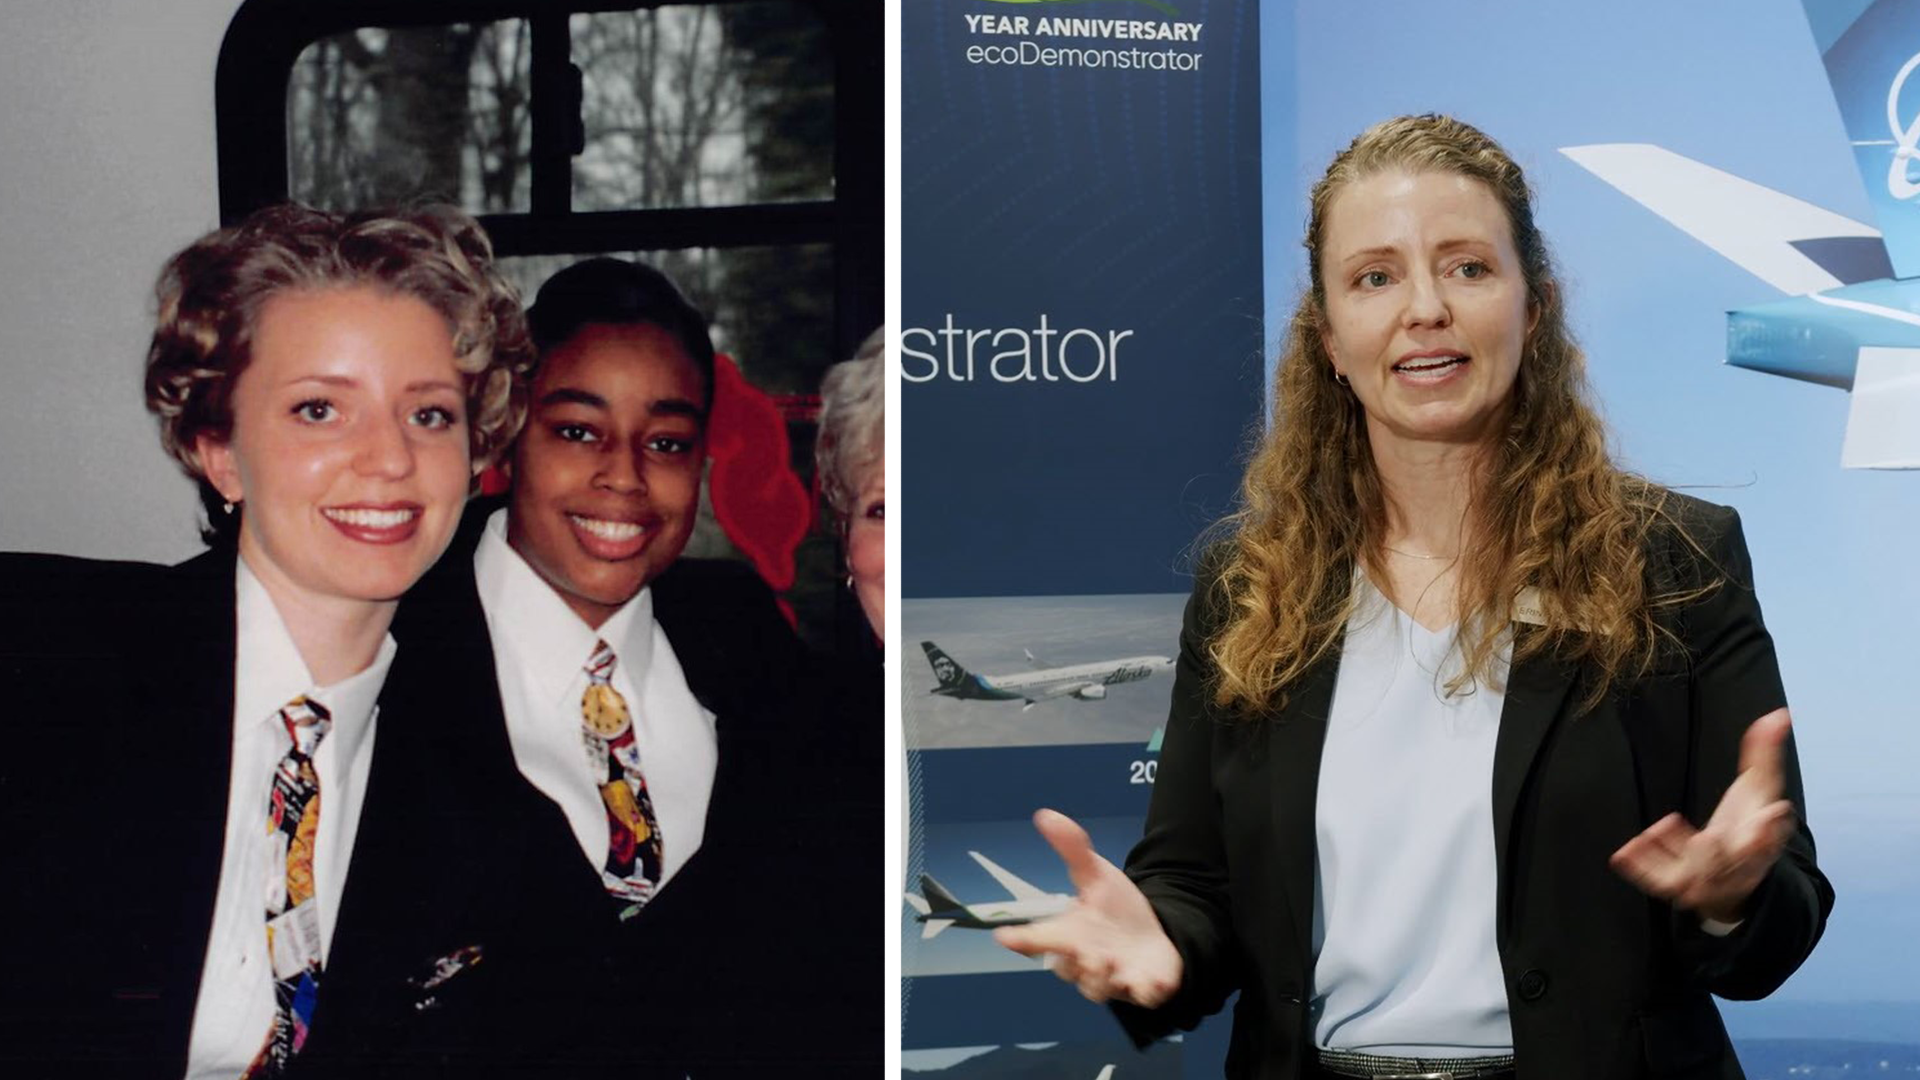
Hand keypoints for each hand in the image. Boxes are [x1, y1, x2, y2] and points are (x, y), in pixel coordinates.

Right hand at [993, 809, 1183, 1006]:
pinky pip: (1143, 996)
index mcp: (1069, 933)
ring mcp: (1114, 978)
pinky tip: (1152, 984)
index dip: (1020, 938)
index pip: (1037, 938)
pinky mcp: (1144, 987)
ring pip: (1098, 989)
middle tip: (1080, 950)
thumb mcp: (1096, 874)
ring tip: (1109, 962)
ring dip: (1101, 978)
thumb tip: (1044, 814)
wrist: (1155, 935)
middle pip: (1067, 969)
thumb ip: (1072, 848)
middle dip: (1070, 962)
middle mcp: (1085, 960)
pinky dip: (1147, 991)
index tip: (1005, 936)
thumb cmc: (1114, 909)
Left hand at [1610, 708, 1796, 922]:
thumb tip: (1779, 714)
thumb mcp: (1759, 789)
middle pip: (1731, 863)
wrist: (1734, 878)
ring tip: (1657, 829)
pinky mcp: (1677, 883)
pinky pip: (1658, 880)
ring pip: (1694, 876)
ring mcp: (1705, 878)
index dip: (1770, 829)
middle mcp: (1734, 865)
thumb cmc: (1747, 825)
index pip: (1768, 839)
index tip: (1775, 810)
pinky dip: (1642, 869)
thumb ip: (1765, 753)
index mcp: (1759, 843)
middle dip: (1719, 853)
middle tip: (1707, 839)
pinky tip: (1624, 853)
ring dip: (1678, 856)